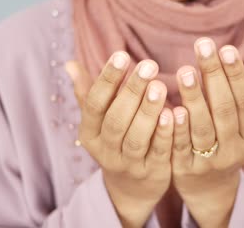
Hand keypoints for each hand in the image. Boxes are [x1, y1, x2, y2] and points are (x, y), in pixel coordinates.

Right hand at [65, 53, 173, 227]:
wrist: (130, 189)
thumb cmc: (115, 141)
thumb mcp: (98, 122)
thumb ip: (87, 93)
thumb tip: (69, 64)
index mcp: (89, 132)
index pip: (95, 104)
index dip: (107, 80)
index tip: (121, 55)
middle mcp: (105, 150)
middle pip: (116, 120)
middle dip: (131, 91)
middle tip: (148, 65)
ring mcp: (128, 164)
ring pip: (136, 138)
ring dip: (147, 111)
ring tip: (160, 85)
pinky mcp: (151, 173)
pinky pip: (158, 153)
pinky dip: (164, 134)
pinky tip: (174, 113)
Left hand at [171, 38, 243, 226]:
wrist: (209, 188)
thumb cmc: (228, 145)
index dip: (236, 75)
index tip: (226, 48)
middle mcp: (234, 150)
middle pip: (224, 110)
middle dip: (214, 76)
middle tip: (202, 46)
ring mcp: (209, 162)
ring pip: (202, 127)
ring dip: (194, 97)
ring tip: (184, 70)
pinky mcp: (185, 170)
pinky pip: (181, 146)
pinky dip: (177, 128)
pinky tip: (171, 107)